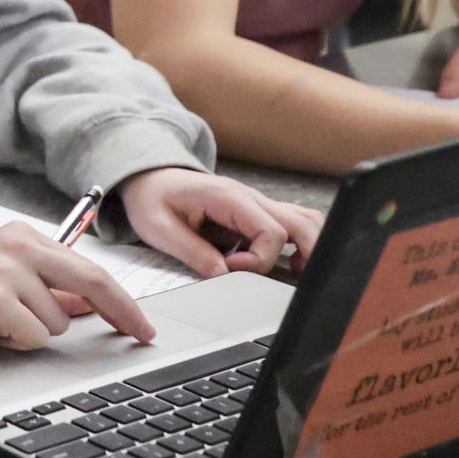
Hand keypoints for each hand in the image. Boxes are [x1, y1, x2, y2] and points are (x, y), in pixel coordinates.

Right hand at [0, 223, 155, 350]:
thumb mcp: (12, 278)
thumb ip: (53, 288)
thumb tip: (93, 304)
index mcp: (25, 236)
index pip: (89, 268)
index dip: (121, 299)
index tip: (140, 322)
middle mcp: (18, 246)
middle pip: (91, 282)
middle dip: (121, 312)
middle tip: (142, 334)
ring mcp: (5, 271)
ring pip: (58, 321)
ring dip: (36, 332)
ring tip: (3, 322)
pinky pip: (35, 336)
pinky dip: (18, 342)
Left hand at [115, 167, 321, 277]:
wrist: (149, 178)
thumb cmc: (152, 199)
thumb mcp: (159, 228)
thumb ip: (192, 252)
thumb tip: (223, 276)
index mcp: (228, 197)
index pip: (270, 232)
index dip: (258, 260)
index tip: (230, 269)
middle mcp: (250, 197)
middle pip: (301, 223)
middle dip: (308, 253)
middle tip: (298, 280)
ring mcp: (256, 203)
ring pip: (303, 219)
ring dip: (310, 245)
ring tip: (298, 271)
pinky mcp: (255, 212)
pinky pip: (291, 222)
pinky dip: (300, 241)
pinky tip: (291, 262)